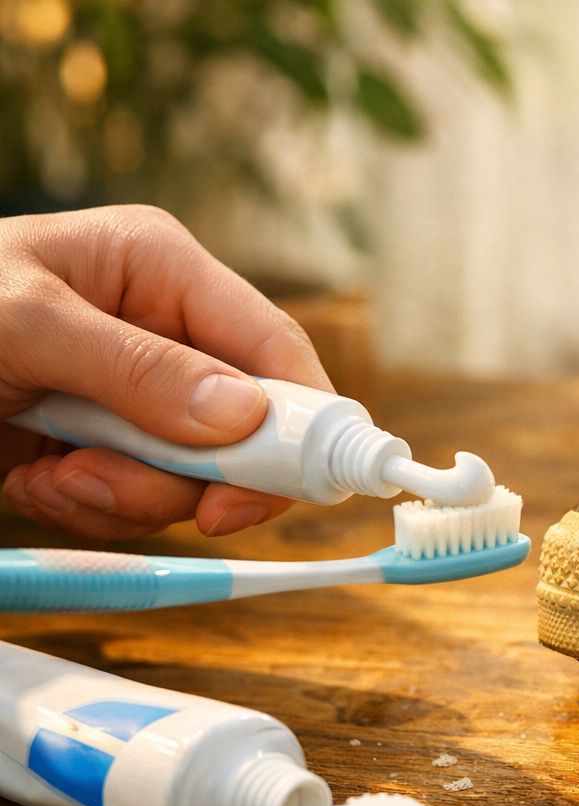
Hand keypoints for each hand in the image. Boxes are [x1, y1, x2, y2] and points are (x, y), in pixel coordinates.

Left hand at [0, 205, 332, 538]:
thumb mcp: (23, 323)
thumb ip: (136, 367)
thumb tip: (245, 414)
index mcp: (161, 271)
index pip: (276, 348)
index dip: (298, 421)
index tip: (278, 489)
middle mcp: (163, 333)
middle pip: (246, 428)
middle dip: (186, 473)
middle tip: (129, 491)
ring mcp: (133, 396)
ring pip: (192, 477)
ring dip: (126, 496)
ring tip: (52, 475)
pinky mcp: (100, 446)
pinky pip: (137, 501)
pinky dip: (90, 509)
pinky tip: (33, 480)